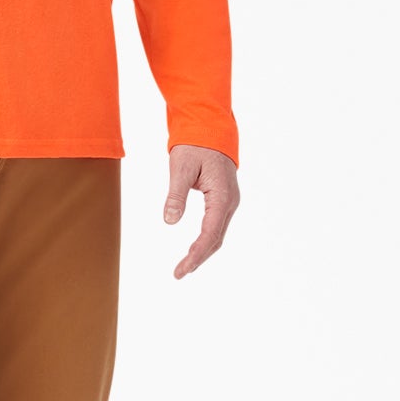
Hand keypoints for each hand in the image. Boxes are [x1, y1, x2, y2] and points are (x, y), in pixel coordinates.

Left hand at [163, 144, 238, 277]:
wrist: (210, 127)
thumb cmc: (195, 145)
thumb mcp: (180, 168)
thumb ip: (175, 195)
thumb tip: (169, 221)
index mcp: (221, 196)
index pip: (209, 234)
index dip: (195, 255)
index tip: (181, 270)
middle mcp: (229, 201)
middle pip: (216, 239)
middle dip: (198, 258)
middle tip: (179, 273)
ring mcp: (229, 201)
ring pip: (217, 234)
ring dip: (202, 251)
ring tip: (184, 266)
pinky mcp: (224, 199)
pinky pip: (216, 225)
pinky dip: (206, 240)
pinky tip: (195, 248)